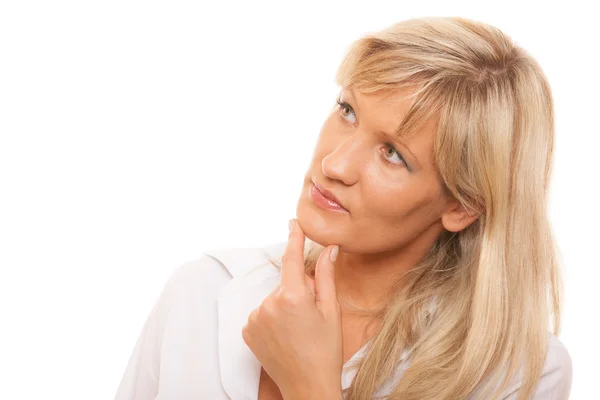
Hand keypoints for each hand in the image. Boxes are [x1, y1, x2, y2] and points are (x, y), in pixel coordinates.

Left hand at [241, 218, 343, 398]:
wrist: (307, 386)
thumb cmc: (325, 351)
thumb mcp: (331, 311)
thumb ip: (327, 277)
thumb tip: (330, 249)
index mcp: (293, 296)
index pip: (291, 258)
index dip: (294, 238)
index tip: (293, 222)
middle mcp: (269, 304)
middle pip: (285, 282)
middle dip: (298, 289)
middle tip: (311, 314)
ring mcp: (255, 318)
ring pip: (274, 298)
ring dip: (284, 305)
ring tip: (297, 330)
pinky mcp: (247, 330)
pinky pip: (262, 312)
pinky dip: (272, 317)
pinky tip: (284, 334)